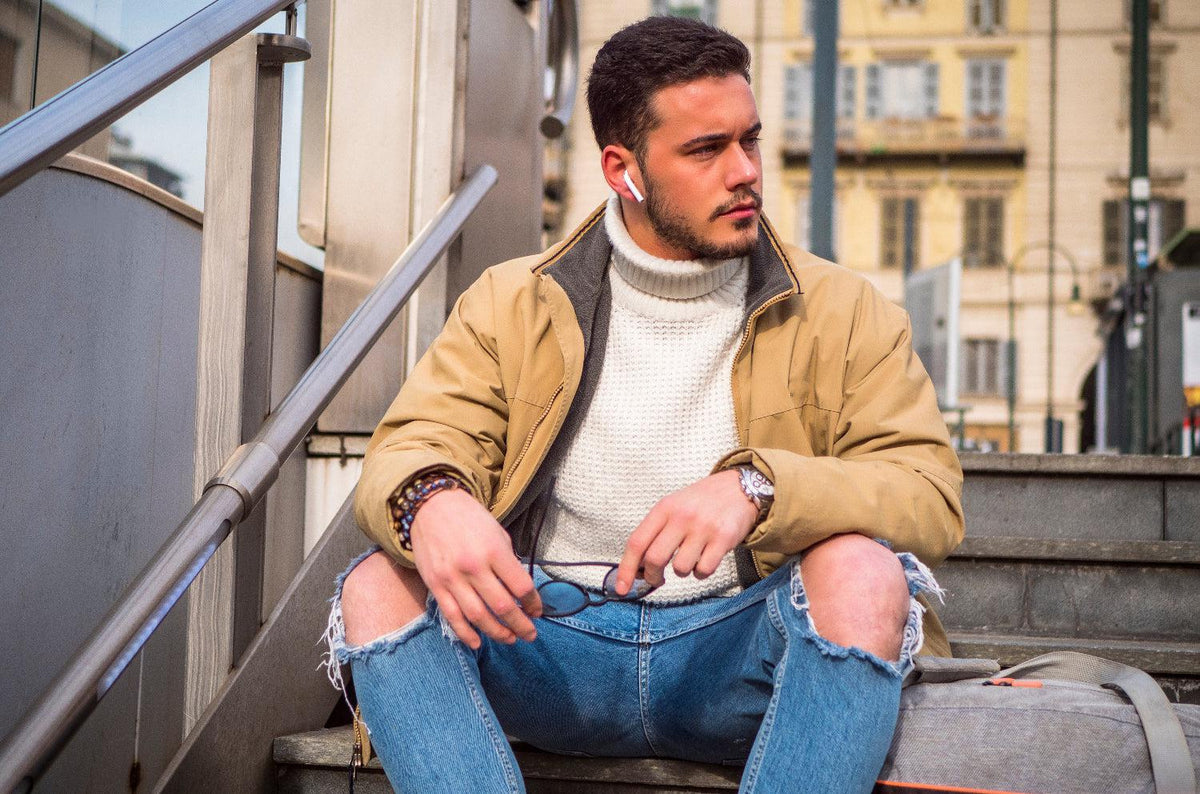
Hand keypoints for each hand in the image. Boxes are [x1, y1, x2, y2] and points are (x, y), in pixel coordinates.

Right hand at [409, 488, 541, 648]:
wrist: (430, 507)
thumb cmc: (469, 519)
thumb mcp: (497, 532)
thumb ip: (508, 562)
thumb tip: (520, 591)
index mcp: (494, 551)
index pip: (521, 587)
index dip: (533, 603)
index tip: (537, 610)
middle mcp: (473, 567)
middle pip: (503, 607)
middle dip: (521, 625)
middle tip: (530, 634)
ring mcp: (452, 579)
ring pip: (479, 617)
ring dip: (498, 633)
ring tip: (510, 639)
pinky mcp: (436, 586)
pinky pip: (452, 617)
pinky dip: (466, 634)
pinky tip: (478, 643)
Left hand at [614, 469, 757, 594]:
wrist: (739, 487)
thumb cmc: (700, 502)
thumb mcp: (674, 506)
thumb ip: (655, 533)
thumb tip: (636, 570)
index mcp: (664, 508)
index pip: (637, 542)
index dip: (625, 569)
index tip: (620, 588)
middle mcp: (682, 516)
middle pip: (655, 559)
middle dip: (652, 576)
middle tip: (657, 578)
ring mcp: (703, 528)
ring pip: (680, 569)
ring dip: (682, 572)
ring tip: (690, 558)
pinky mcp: (723, 539)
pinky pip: (703, 570)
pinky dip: (701, 572)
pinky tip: (705, 559)